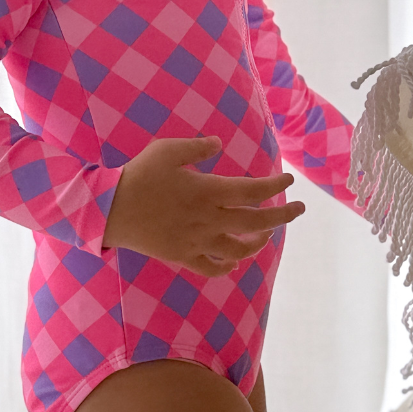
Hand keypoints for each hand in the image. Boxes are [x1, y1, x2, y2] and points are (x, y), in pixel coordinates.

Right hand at [101, 135, 305, 276]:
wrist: (112, 209)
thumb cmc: (140, 174)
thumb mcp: (168, 149)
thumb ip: (198, 147)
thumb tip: (220, 144)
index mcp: (208, 191)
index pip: (253, 191)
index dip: (275, 185)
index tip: (289, 179)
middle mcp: (209, 219)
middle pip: (256, 221)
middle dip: (283, 215)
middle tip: (300, 209)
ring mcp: (198, 241)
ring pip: (239, 249)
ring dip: (259, 241)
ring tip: (267, 233)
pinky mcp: (183, 256)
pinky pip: (212, 267)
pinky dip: (227, 266)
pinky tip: (234, 261)